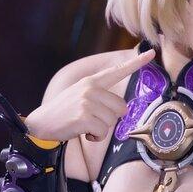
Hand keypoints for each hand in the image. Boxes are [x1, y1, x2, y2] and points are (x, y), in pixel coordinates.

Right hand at [23, 50, 154, 142]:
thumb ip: (100, 96)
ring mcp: (87, 101)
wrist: (41, 123)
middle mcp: (91, 88)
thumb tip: (122, 109)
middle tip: (91, 120)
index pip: (118, 71)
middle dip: (110, 119)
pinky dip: (95, 137)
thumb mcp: (80, 96)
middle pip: (121, 108)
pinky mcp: (84, 116)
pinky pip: (103, 132)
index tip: (151, 54)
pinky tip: (82, 132)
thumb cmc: (64, 112)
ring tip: (84, 125)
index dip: (136, 63)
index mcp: (92, 81)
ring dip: (100, 130)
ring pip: (112, 122)